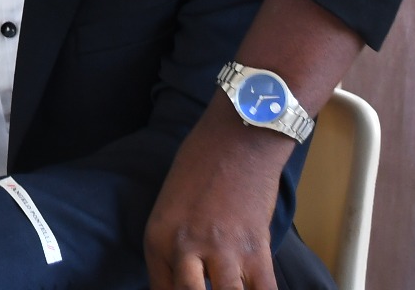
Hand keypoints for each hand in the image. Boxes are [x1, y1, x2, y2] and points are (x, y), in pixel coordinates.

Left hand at [144, 95, 296, 289]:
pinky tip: (257, 289)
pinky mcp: (255, 249)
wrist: (238, 138)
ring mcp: (221, 250)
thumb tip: (188, 281)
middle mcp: (184, 248)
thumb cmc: (201, 167)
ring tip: (231, 286)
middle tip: (211, 288)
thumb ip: (175, 248)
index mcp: (157, 238)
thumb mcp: (170, 208)